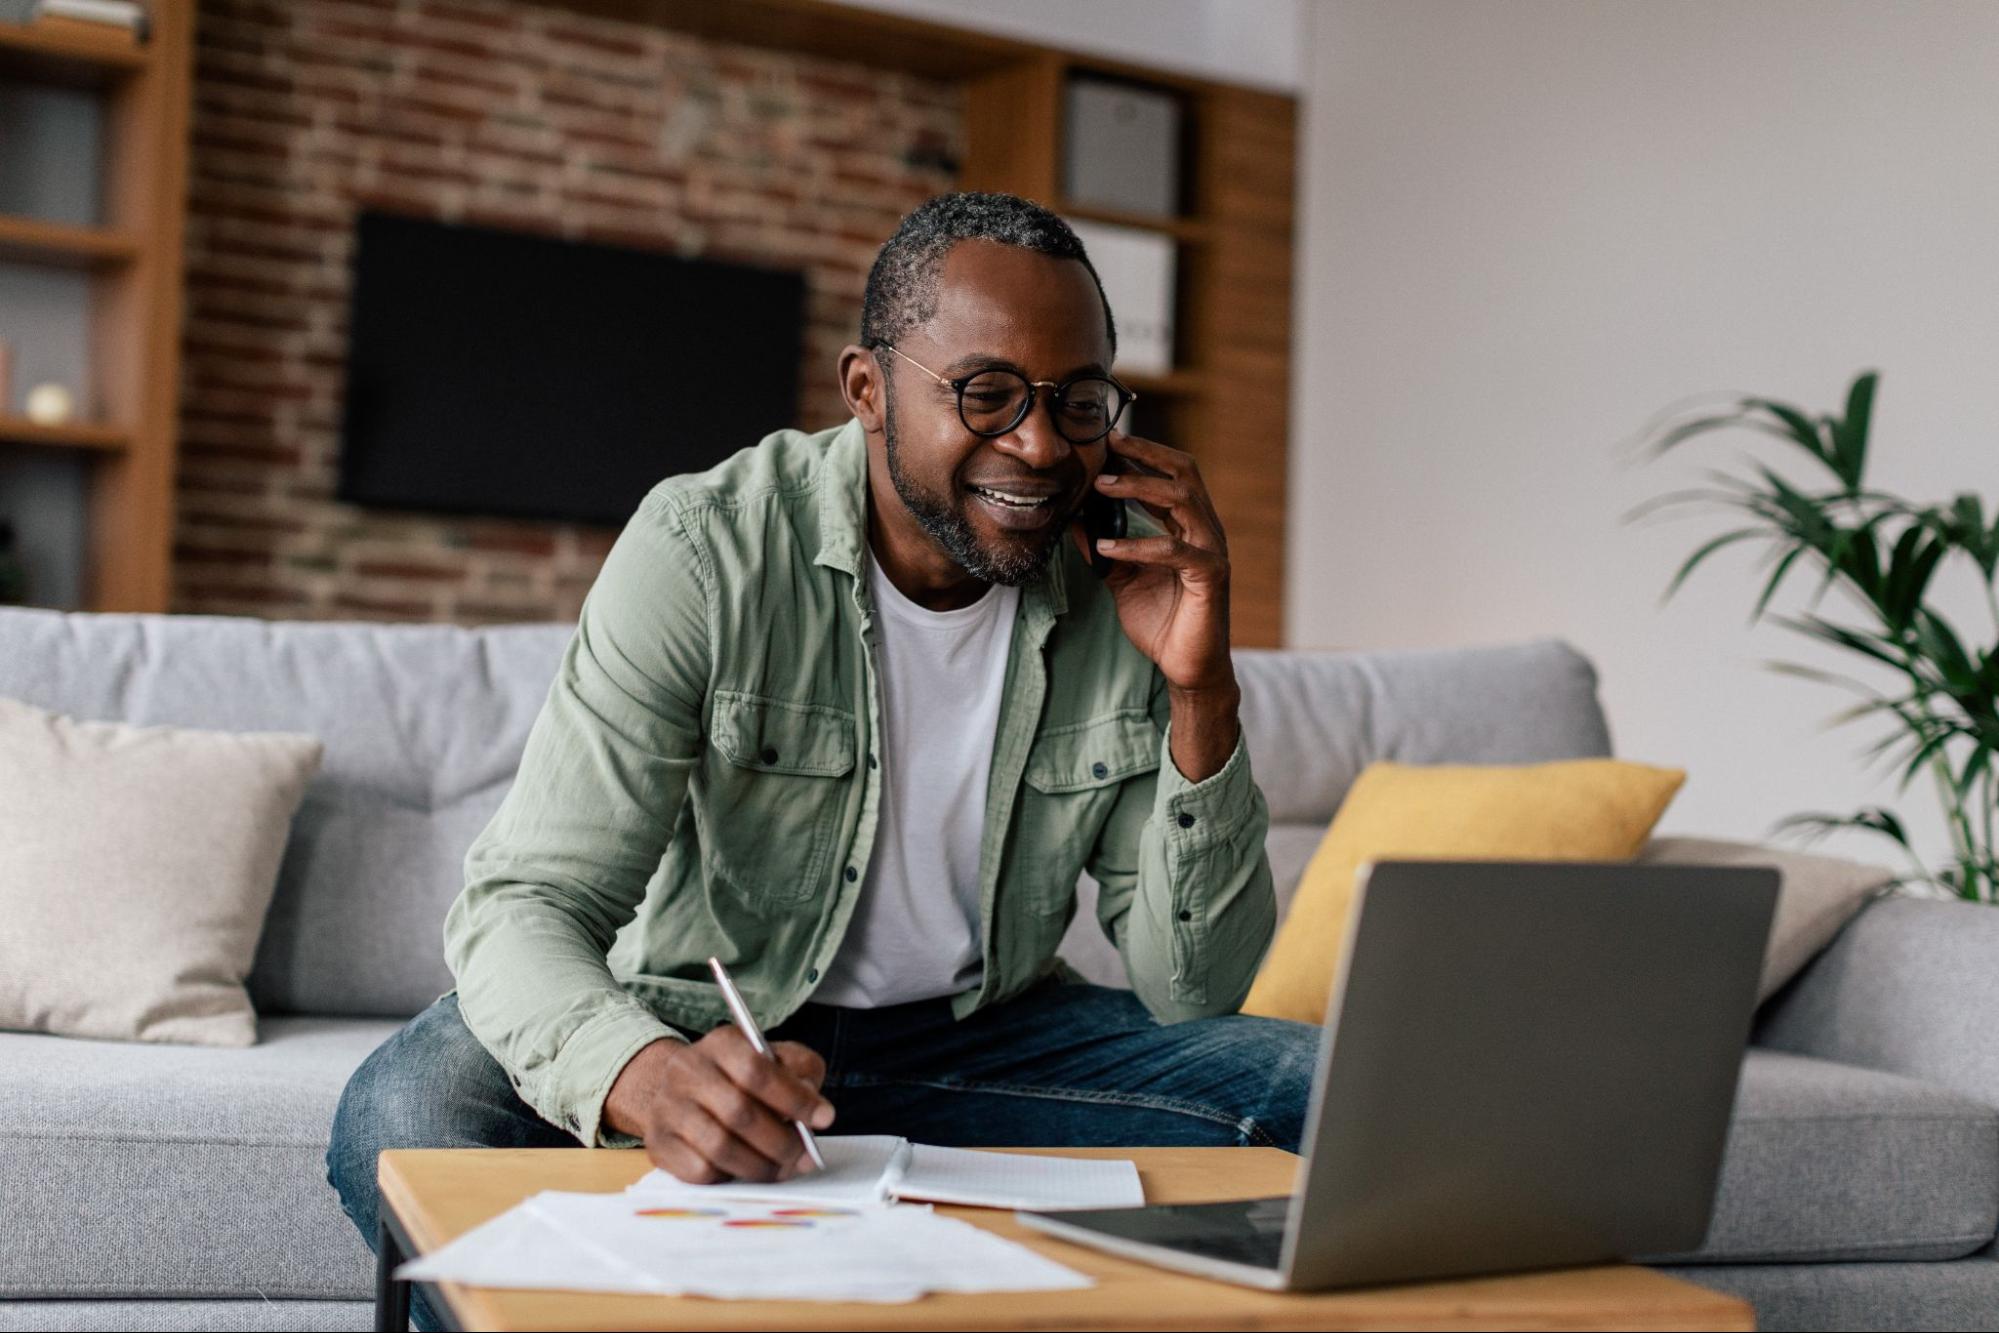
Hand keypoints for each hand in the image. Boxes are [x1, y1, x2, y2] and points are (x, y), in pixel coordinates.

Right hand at [603, 1030, 833, 1183]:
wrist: (676, 1089)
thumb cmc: (737, 1077)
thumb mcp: (772, 1057)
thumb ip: (801, 1071)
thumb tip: (816, 1108)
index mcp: (720, 1043)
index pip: (757, 1071)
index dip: (795, 1099)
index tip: (825, 1119)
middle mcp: (687, 1071)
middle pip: (739, 1113)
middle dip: (782, 1141)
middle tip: (806, 1157)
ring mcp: (668, 1109)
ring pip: (720, 1147)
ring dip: (761, 1166)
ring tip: (783, 1169)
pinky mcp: (658, 1144)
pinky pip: (700, 1170)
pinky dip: (730, 1175)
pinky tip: (745, 1169)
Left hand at [1072, 430, 1233, 694]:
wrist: (1188, 667)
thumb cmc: (1161, 621)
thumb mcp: (1122, 580)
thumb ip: (1105, 550)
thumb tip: (1074, 522)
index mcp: (1188, 526)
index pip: (1171, 474)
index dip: (1142, 453)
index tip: (1106, 439)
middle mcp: (1205, 531)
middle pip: (1184, 472)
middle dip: (1146, 453)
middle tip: (1109, 442)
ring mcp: (1211, 552)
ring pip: (1182, 500)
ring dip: (1139, 488)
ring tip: (1101, 487)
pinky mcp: (1210, 578)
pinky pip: (1174, 551)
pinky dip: (1138, 545)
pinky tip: (1107, 546)